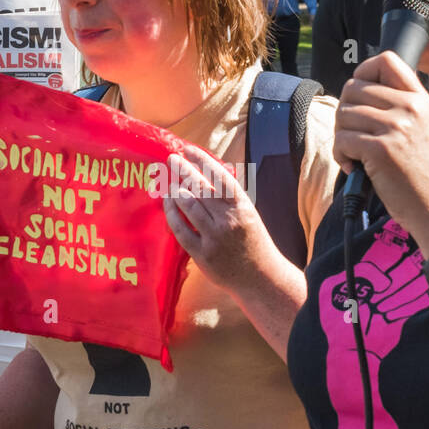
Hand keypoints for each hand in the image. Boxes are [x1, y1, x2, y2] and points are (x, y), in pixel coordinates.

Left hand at [161, 143, 283, 288]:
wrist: (260, 278)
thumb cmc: (253, 242)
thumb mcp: (248, 214)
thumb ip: (229, 196)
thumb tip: (208, 171)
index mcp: (242, 206)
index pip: (219, 176)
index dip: (201, 160)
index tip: (187, 149)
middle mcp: (228, 220)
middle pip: (200, 188)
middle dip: (183, 170)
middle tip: (171, 159)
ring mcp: (214, 237)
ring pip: (188, 206)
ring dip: (175, 191)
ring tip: (168, 183)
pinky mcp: (202, 254)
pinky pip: (180, 230)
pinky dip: (172, 214)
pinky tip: (168, 205)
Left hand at [334, 53, 428, 252]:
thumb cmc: (427, 177)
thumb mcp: (424, 130)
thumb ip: (399, 109)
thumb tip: (356, 95)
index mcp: (421, 99)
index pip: (385, 59)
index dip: (362, 73)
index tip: (358, 98)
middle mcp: (410, 107)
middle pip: (353, 87)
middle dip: (344, 113)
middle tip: (353, 137)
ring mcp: (396, 127)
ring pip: (343, 113)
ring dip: (340, 137)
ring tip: (355, 156)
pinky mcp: (381, 149)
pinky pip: (342, 139)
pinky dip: (341, 155)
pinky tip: (355, 168)